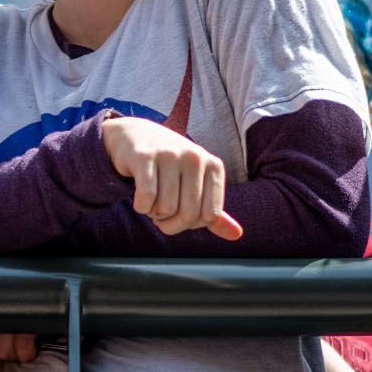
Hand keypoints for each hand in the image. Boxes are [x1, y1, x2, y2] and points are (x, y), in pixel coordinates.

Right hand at [101, 116, 242, 239]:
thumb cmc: (169, 165)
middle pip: (189, 215)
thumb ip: (212, 211)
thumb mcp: (195, 184)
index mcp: (214, 166)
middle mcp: (195, 157)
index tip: (179, 214)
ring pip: (166, 209)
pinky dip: (140, 207)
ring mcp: (170, 154)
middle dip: (171, 224)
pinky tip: (139, 198)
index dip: (192, 224)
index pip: (211, 215)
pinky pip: (146, 198)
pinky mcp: (145, 156)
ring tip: (151, 201)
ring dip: (154, 214)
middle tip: (160, 216)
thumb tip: (237, 235)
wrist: (134, 135)